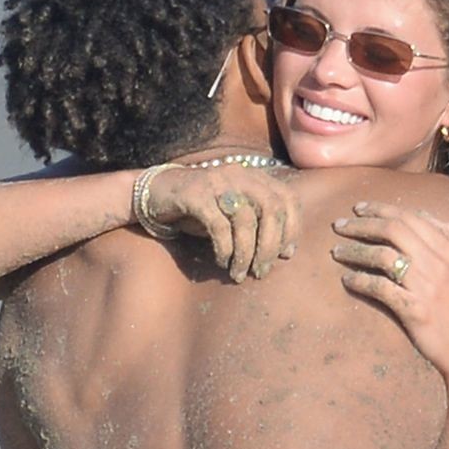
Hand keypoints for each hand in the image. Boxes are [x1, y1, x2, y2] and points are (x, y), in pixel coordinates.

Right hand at [145, 165, 300, 282]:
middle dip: (270, 246)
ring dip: (246, 253)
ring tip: (241, 274)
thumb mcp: (235, 213)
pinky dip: (225, 249)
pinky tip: (222, 262)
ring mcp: (217, 182)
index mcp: (255, 177)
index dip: (293, 228)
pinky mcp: (195, 194)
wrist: (155, 194)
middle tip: (262, 271)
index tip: (286, 254)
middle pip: (271, 209)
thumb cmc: (203, 209)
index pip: (288, 199)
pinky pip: (219, 226)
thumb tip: (284, 252)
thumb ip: (259, 224)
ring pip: (245, 220)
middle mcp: (240, 175)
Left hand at [331, 201, 448, 390]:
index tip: (359, 209)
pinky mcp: (414, 309)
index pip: (410, 217)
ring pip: (382, 255)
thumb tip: (427, 214)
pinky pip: (380, 288)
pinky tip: (348, 280)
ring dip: (354, 250)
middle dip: (362, 223)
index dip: (380, 209)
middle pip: (393, 229)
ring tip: (337, 251)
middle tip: (340, 225)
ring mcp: (427, 286)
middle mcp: (440, 263)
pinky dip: (360, 281)